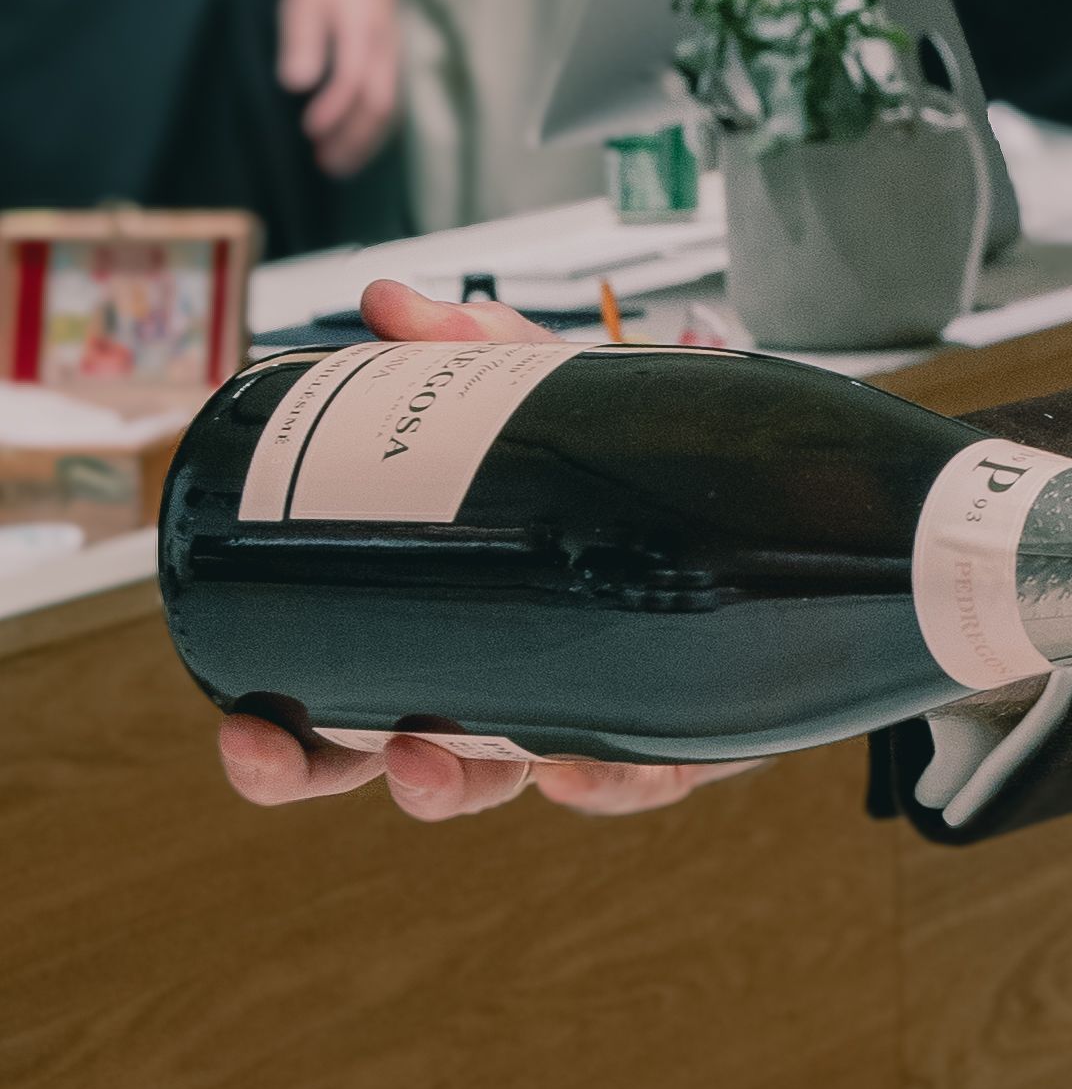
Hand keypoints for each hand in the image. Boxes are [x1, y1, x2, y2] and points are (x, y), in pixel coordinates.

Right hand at [208, 280, 728, 823]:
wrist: (811, 512)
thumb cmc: (660, 475)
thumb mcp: (577, 408)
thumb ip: (492, 360)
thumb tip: (390, 303)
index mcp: (464, 628)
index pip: (348, 700)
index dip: (286, 734)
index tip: (242, 724)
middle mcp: (514, 685)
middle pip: (395, 761)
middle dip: (326, 774)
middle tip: (279, 756)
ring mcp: (589, 717)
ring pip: (498, 784)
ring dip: (445, 785)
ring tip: (423, 754)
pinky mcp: (678, 738)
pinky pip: (632, 783)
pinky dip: (599, 784)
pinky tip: (571, 771)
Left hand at [274, 0, 404, 179]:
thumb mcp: (304, 0)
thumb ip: (302, 41)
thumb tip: (297, 83)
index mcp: (362, 27)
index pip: (353, 77)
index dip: (333, 108)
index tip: (309, 128)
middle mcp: (386, 47)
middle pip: (379, 103)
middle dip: (353, 137)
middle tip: (324, 162)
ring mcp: (396, 58)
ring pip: (391, 110)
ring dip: (365, 142)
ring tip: (336, 165)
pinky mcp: (396, 66)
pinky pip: (393, 105)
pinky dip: (375, 132)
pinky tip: (355, 147)